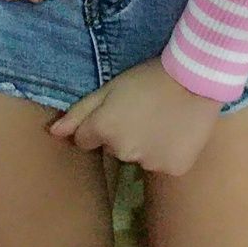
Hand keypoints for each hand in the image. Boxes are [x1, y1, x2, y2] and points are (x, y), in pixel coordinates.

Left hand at [48, 56, 222, 176]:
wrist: (195, 78)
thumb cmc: (149, 77)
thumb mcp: (110, 87)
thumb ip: (80, 112)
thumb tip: (52, 133)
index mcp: (104, 129)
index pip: (85, 140)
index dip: (100, 124)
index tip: (119, 110)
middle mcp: (122, 151)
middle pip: (113, 149)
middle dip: (122, 133)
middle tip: (143, 110)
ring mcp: (148, 163)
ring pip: (138, 157)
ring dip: (145, 144)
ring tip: (162, 119)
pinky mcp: (172, 169)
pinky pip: (162, 164)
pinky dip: (167, 152)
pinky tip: (176, 132)